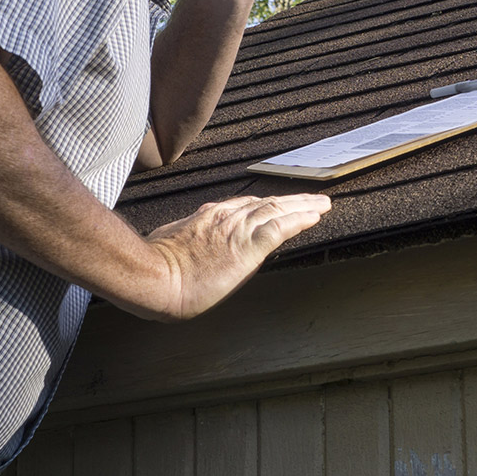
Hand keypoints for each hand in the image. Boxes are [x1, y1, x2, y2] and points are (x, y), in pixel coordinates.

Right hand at [134, 193, 329, 320]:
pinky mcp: (248, 247)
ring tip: (323, 203)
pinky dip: (301, 219)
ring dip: (304, 205)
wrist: (154, 276)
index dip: (266, 205)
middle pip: (267, 203)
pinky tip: (315, 216)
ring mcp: (238, 230)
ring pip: (279, 210)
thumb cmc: (154, 267)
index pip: (244, 205)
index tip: (278, 205)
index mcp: (208, 216)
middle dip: (292, 200)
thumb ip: (186, 236)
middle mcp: (227, 217)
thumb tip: (187, 241)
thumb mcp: (169, 241)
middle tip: (312, 198)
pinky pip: (282, 227)